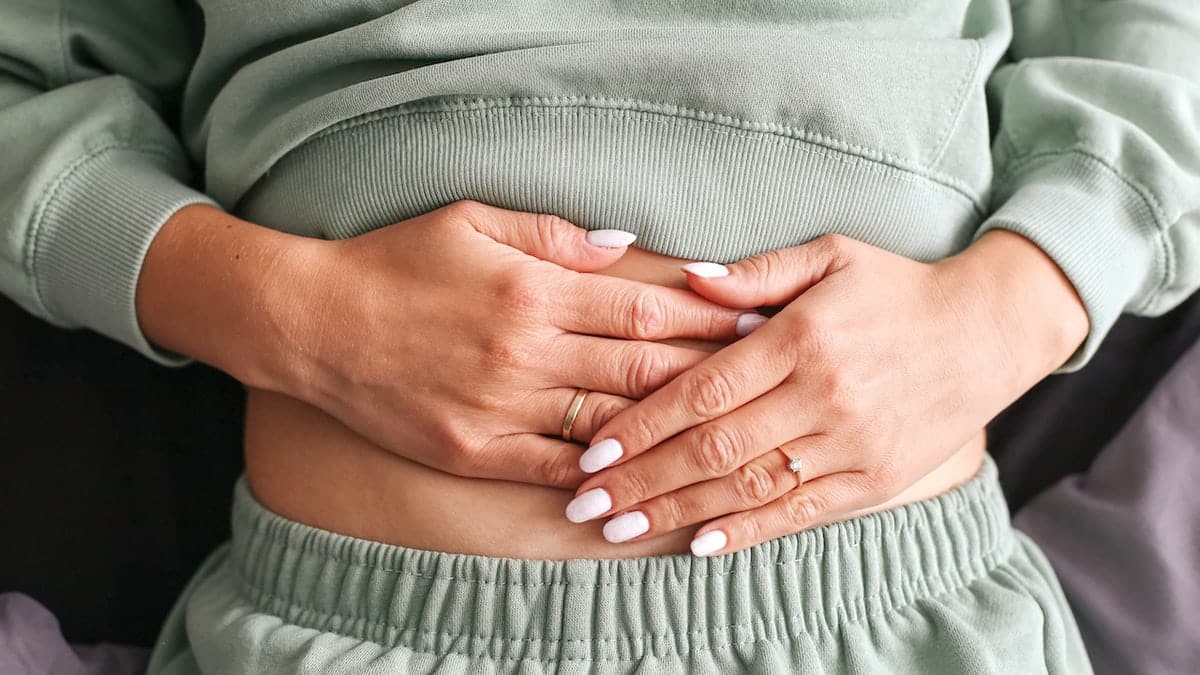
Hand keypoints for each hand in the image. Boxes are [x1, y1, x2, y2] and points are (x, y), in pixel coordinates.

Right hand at [138, 200, 757, 487]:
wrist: (312, 323)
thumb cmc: (393, 263)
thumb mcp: (469, 221)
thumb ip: (554, 235)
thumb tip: (625, 244)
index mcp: (533, 290)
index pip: (646, 310)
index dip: (707, 319)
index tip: (753, 321)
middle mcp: (526, 352)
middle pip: (642, 369)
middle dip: (710, 372)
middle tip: (765, 377)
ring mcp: (501, 407)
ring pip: (609, 424)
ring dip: (671, 428)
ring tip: (724, 429)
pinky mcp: (474, 450)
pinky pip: (555, 467)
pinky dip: (604, 474)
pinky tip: (645, 476)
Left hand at [561, 231, 1087, 553]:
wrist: (987, 332)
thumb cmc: (896, 288)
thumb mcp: (830, 256)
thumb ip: (755, 274)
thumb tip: (686, 279)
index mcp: (802, 338)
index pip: (704, 390)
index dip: (643, 425)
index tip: (592, 451)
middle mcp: (824, 396)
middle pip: (715, 448)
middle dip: (642, 480)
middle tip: (584, 504)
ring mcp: (852, 444)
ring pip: (749, 487)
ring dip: (678, 512)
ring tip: (620, 530)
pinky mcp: (876, 478)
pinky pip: (802, 513)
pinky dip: (749, 532)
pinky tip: (699, 546)